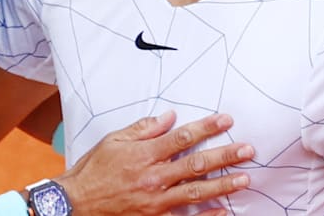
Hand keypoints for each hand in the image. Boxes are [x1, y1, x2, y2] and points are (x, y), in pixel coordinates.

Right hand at [54, 111, 252, 215]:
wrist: (76, 203)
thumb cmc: (94, 169)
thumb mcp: (114, 140)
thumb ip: (143, 129)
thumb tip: (170, 117)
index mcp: (144, 154)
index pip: (183, 137)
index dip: (207, 128)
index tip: (227, 121)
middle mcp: (154, 177)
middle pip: (196, 164)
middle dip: (225, 156)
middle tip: (248, 150)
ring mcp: (156, 201)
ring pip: (196, 191)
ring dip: (223, 185)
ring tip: (244, 179)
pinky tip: (224, 211)